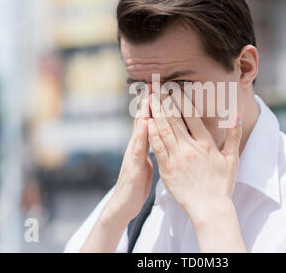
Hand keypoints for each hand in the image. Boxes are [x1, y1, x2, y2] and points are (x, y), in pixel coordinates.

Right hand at [108, 96, 152, 221]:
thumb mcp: (146, 162)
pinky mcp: (133, 166)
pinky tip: (146, 124)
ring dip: (143, 112)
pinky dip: (142, 135)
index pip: (149, 120)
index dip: (154, 104)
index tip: (161, 87)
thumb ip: (152, 148)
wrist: (123, 204)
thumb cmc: (137, 184)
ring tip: (149, 95)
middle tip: (153, 82)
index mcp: (143, 145)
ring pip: (139, 130)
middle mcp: (136, 146)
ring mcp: (133, 155)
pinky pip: (138, 148)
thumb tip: (160, 136)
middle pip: (142, 119)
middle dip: (148, 101)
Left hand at [147, 90, 241, 222]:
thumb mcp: (232, 159)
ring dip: (156, 112)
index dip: (182, 99)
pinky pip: (157, 147)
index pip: (192, 116)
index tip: (175, 87)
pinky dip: (152, 132)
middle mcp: (190, 148)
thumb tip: (237, 115)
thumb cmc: (222, 185)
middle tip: (158, 86)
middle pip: (175, 119)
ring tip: (150, 97)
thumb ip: (234, 135)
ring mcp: (177, 158)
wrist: (210, 209)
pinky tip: (147, 121)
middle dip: (165, 100)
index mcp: (206, 144)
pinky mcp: (167, 169)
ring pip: (164, 129)